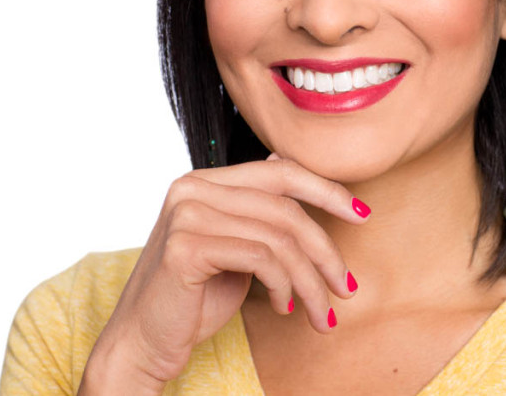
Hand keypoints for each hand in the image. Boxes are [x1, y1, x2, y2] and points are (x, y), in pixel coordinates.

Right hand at [79, 155, 369, 392]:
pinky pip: (260, 258)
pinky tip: (285, 308)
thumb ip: (256, 209)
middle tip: (347, 286)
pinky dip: (284, 285)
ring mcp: (186, 214)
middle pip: (286, 207)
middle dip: (326, 248)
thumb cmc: (193, 298)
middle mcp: (192, 188)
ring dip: (311, 280)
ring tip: (321, 312)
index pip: (280, 171)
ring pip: (279, 238)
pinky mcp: (185, 247)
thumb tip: (285, 162)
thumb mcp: (234, 246)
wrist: (142, 342)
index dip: (327, 190)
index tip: (363, 214)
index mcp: (203, 180)